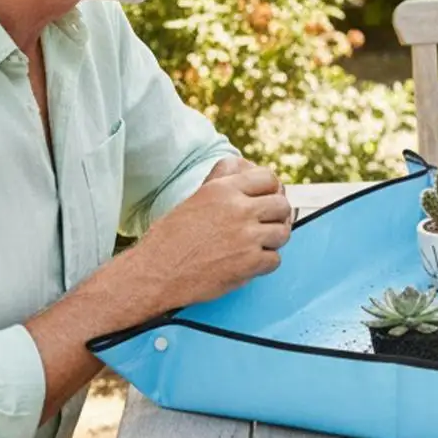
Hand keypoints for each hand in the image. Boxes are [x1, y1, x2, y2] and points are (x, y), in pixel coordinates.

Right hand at [133, 162, 293, 308]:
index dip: (270, 191)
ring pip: (283, 233)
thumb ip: (222, 183)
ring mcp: (246, 236)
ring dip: (272, 241)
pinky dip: (264, 263)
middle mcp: (238, 209)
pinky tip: (248, 263)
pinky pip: (275, 259)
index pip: (268, 178)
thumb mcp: (195, 199)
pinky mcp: (250, 262)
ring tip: (255, 246)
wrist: (154, 273)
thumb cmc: (170, 238)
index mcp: (223, 189)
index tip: (266, 202)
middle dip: (276, 217)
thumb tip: (241, 164)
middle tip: (264, 227)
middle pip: (282, 206)